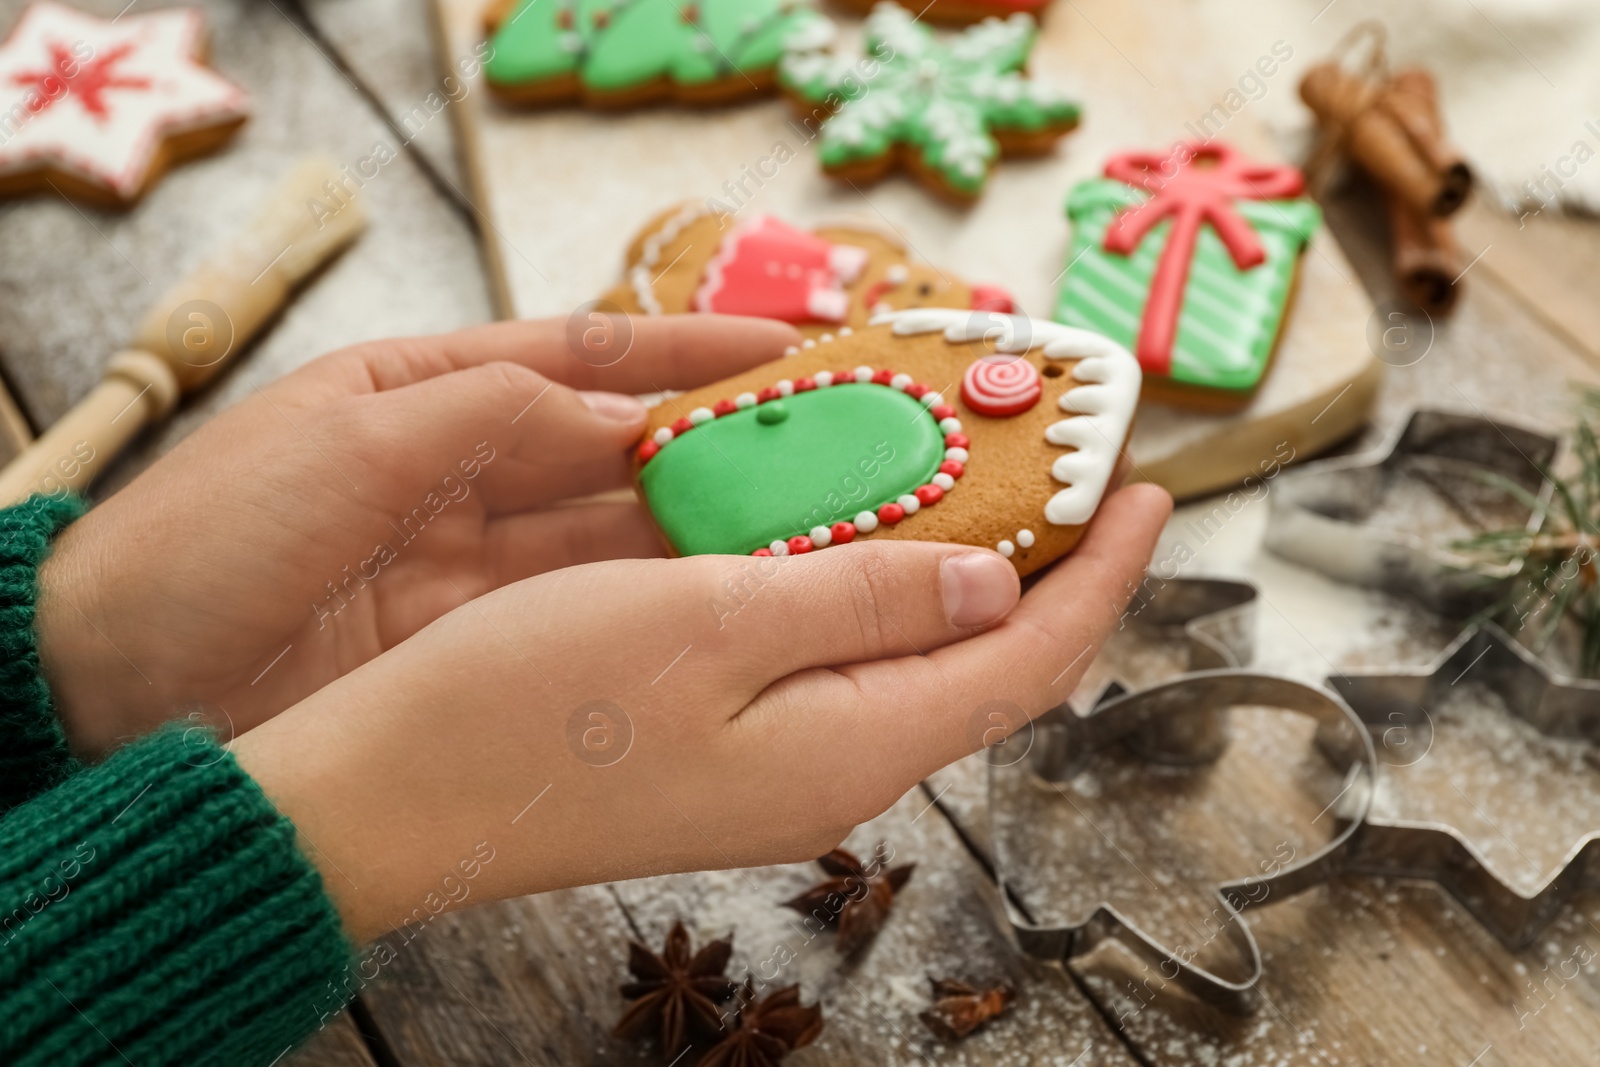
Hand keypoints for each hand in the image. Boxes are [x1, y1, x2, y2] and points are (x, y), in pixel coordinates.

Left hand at [35, 315, 800, 755]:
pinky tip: (726, 605)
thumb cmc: (208, 539)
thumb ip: (490, 411)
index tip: (792, 347)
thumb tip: (628, 412)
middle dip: (722, 450)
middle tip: (834, 457)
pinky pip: (581, 612)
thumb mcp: (347, 444)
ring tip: (810, 535)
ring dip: (705, 534)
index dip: (692, 350)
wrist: (110, 686)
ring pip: (615, 539)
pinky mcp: (470, 645)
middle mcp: (465, 472)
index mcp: (427, 391)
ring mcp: (473, 565)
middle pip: (619, 453)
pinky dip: (653, 606)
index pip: (586, 357)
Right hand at [231, 484, 1170, 940]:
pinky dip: (863, 591)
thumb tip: (990, 583)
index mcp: (855, 744)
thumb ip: (865, 601)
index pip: (1030, 659)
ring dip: (948, 571)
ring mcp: (777, 769)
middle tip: (1058, 462)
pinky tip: (838, 532)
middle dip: (1038, 563)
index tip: (1144, 487)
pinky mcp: (722, 752)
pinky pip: (834, 664)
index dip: (1101, 574)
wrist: (391, 797)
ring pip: (907, 658)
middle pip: (979, 662)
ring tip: (965, 478)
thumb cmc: (532, 705)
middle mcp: (834, 770)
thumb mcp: (711, 621)